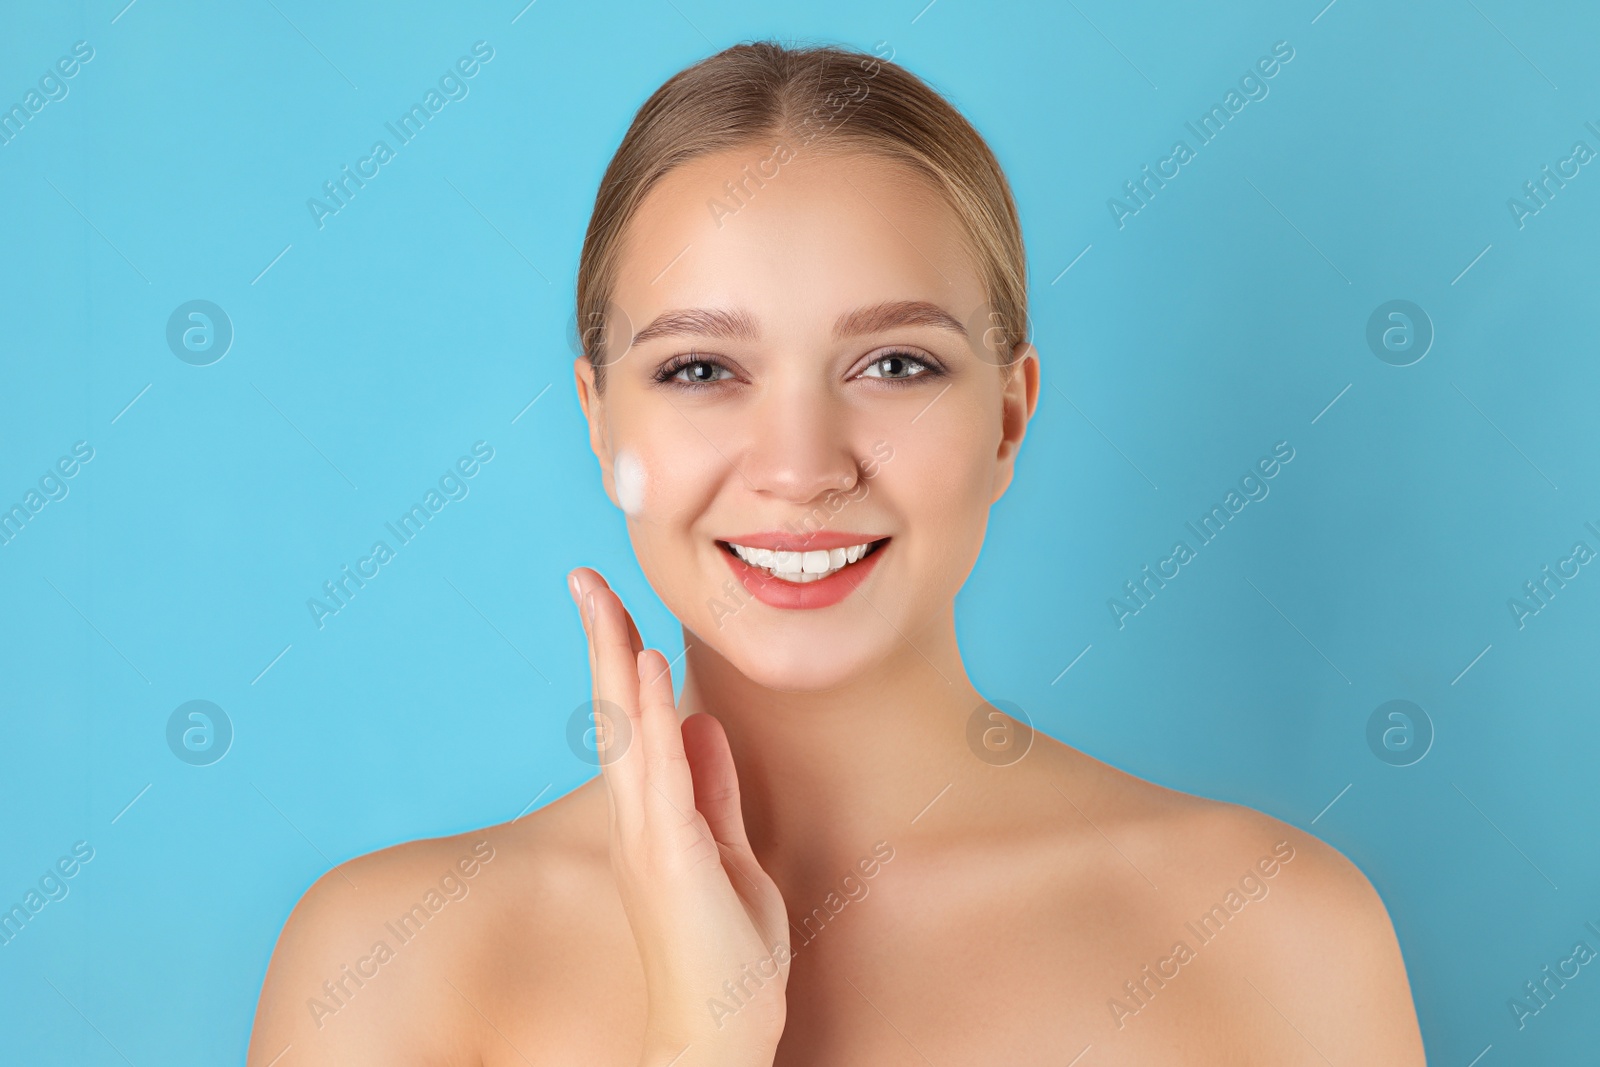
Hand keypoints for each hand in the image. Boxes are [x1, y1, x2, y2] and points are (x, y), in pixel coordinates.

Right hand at [568, 567, 790, 1066]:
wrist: (718, 1033)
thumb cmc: (726, 956)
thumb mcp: (732, 857)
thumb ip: (716, 792)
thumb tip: (703, 726)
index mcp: (655, 819)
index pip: (632, 724)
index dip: (621, 660)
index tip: (615, 605)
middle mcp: (640, 821)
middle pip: (614, 714)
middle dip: (603, 641)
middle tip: (586, 580)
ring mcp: (650, 837)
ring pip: (627, 731)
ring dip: (616, 661)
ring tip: (607, 601)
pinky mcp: (672, 856)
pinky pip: (660, 771)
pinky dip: (648, 716)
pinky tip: (641, 670)